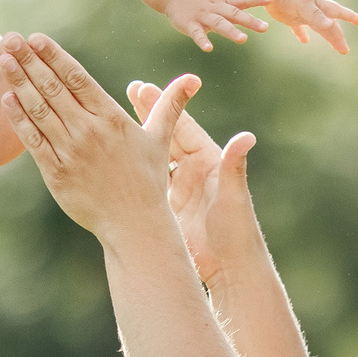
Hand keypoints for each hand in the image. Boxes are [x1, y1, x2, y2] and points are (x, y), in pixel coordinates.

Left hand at [0, 32, 197, 242]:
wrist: (135, 225)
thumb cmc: (149, 180)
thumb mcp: (160, 139)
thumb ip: (170, 105)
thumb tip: (194, 78)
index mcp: (111, 118)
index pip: (77, 78)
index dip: (55, 56)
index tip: (37, 38)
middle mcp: (89, 132)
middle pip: (53, 89)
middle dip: (29, 61)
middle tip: (11, 39)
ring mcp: (70, 153)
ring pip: (39, 110)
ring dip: (19, 83)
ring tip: (3, 60)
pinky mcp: (56, 174)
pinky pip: (33, 141)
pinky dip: (19, 119)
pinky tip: (6, 99)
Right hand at [130, 80, 262, 287]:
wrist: (230, 268)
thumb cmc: (237, 232)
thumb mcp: (233, 198)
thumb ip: (234, 166)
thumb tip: (246, 137)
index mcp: (208, 161)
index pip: (181, 128)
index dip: (163, 107)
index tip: (141, 88)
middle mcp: (192, 170)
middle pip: (164, 136)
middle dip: (146, 115)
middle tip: (125, 91)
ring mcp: (177, 188)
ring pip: (152, 157)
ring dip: (135, 139)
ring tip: (112, 120)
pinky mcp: (167, 207)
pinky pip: (147, 182)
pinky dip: (132, 169)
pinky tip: (112, 159)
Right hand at [164, 0, 274, 51]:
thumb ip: (231, 7)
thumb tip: (249, 15)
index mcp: (223, 1)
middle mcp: (215, 7)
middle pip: (235, 14)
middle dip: (250, 21)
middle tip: (265, 27)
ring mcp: (203, 16)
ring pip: (219, 23)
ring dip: (231, 32)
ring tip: (243, 39)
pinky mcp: (190, 24)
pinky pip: (197, 34)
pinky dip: (203, 41)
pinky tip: (209, 49)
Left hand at [263, 0, 357, 53]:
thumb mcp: (304, 6)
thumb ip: (316, 17)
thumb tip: (331, 26)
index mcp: (320, 6)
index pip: (340, 13)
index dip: (351, 17)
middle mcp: (314, 10)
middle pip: (330, 25)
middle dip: (338, 37)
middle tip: (345, 50)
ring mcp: (303, 13)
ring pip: (319, 27)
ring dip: (326, 36)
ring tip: (334, 46)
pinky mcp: (290, 17)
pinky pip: (298, 28)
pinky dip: (302, 34)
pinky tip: (304, 41)